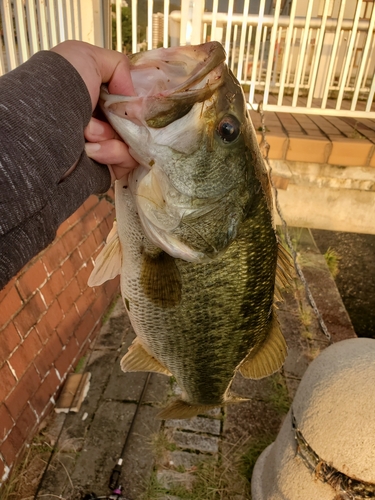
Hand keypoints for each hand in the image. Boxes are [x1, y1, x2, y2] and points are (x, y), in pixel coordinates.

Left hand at [51, 41, 137, 180]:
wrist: (40, 131)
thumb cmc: (59, 90)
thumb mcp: (86, 57)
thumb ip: (119, 66)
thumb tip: (134, 97)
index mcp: (94, 94)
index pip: (129, 97)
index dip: (134, 97)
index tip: (131, 98)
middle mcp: (99, 119)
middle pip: (135, 119)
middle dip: (122, 116)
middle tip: (108, 115)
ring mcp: (103, 145)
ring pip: (133, 140)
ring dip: (112, 134)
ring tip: (87, 132)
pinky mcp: (106, 168)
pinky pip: (128, 160)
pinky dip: (113, 153)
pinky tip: (91, 151)